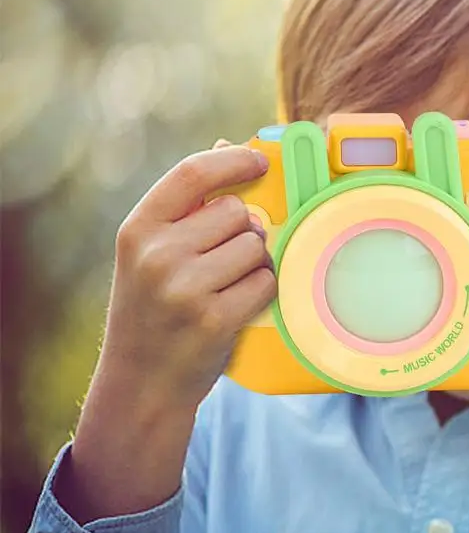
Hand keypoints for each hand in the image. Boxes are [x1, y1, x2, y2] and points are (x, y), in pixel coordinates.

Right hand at [100, 139, 276, 412]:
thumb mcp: (149, 255)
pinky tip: (236, 306)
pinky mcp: (215, 318)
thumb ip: (185, 207)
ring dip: (254, 263)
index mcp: (138, 229)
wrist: (140, 384)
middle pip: (237, 213)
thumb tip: (225, 147)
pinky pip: (265, 281)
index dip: (234, 161)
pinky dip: (260, 291)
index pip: (193, 173)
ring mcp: (186, 288)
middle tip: (223, 260)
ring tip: (225, 286)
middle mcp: (157, 254)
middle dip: (243, 231)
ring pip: (256, 246)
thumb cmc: (152, 311)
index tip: (259, 161)